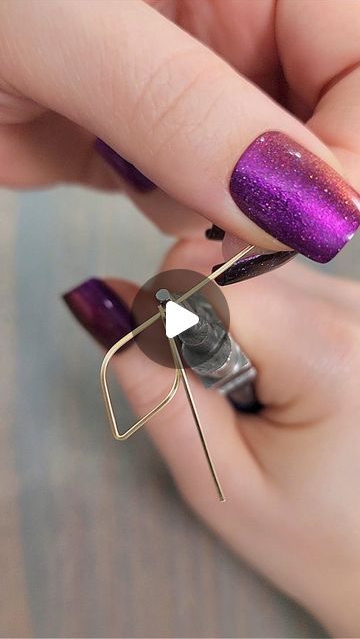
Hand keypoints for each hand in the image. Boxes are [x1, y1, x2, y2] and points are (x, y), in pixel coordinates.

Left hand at [0, 0, 359, 258]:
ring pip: (256, 176)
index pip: (358, 58)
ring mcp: (188, 93)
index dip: (347, 148)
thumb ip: (185, 107)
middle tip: (228, 229)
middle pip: (317, 125)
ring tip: (139, 175)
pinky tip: (124, 177)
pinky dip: (173, 211)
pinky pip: (197, 197)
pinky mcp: (150, 144)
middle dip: (278, 190)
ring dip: (213, 205)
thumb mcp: (64, 28)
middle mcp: (228, 28)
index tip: (304, 221)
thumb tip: (308, 205)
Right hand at [64, 238, 359, 636]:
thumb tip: (108, 299)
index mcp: (328, 353)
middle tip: (221, 393)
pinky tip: (279, 374)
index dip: (170, 316)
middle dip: (199, 319)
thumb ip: (157, 388)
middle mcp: (354, 309)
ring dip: (230, 320)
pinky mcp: (355, 305)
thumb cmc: (308, 531)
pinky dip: (259, 321)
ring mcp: (359, 301)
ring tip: (256, 390)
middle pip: (231, 269)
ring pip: (251, 270)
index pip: (211, 282)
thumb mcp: (216, 477)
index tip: (174, 372)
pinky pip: (280, 284)